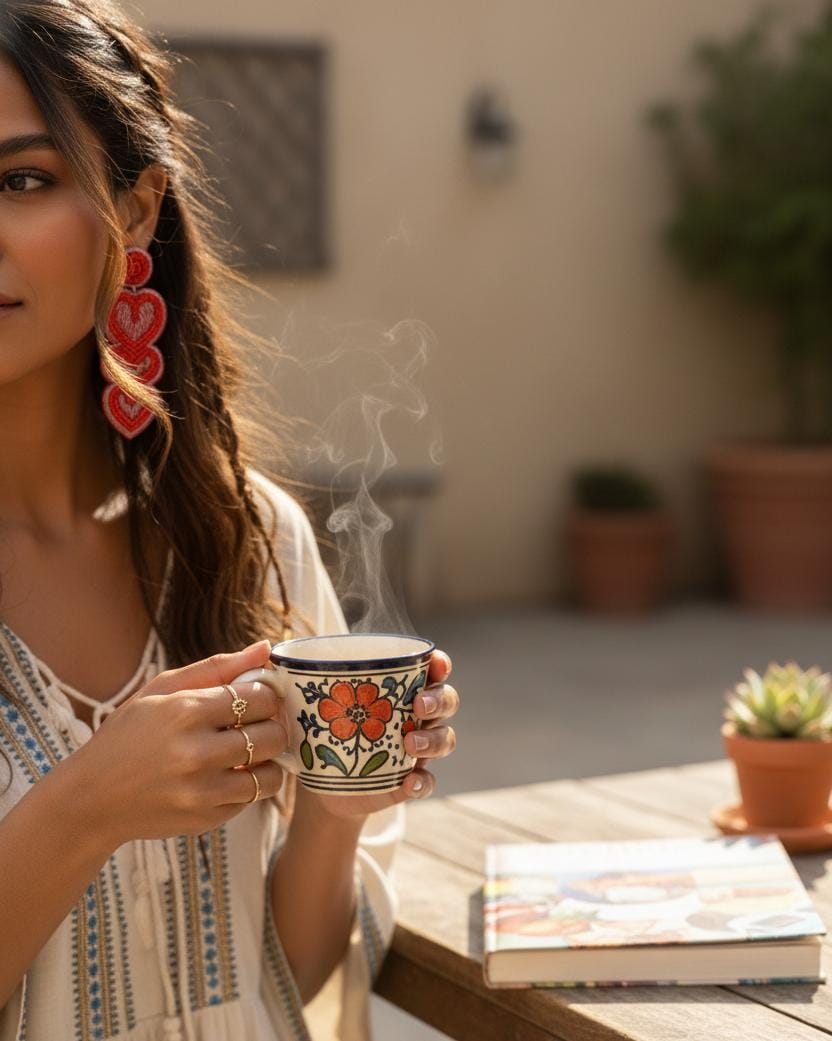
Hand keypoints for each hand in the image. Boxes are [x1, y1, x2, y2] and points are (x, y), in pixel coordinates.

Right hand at [75, 640, 288, 844]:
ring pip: (272, 773)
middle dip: (270, 727)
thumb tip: (266, 647)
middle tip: (254, 726)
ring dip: (266, 761)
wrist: (90, 798)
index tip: (255, 699)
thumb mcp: (161, 690)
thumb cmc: (128, 735)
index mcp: (186, 711)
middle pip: (273, 735)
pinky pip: (252, 799)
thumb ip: (217, 667)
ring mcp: (203, 791)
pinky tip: (226, 776)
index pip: (261, 697)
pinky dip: (247, 786)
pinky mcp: (206, 820)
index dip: (265, 696)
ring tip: (247, 754)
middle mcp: (197, 752)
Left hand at [295, 649, 457, 819]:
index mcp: (397, 686)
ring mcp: (415, 749)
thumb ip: (289, 676)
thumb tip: (267, 650)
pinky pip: (428, 781)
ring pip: (444, 738)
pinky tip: (409, 783)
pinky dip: (423, 782)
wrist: (317, 778)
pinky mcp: (407, 781)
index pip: (431, 668)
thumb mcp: (301, 701)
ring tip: (409, 745)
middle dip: (439, 699)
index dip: (440, 664)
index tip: (434, 663)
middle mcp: (415, 714)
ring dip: (434, 739)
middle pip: (446, 700)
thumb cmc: (315, 725)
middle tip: (417, 706)